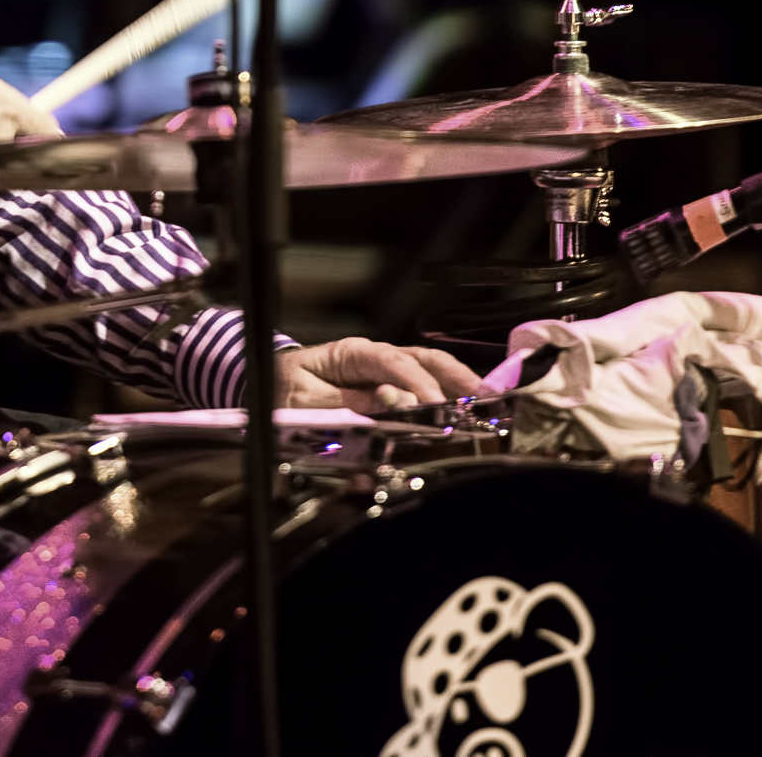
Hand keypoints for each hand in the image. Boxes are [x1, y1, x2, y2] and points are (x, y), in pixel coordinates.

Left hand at [277, 338, 492, 412]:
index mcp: (352, 353)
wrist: (273, 384)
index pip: (392, 361)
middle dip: (456, 377)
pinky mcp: (389, 388)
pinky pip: (423, 387)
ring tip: (488, 405)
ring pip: (430, 370)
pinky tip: (468, 408)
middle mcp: (375, 358)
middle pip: (424, 359)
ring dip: (459, 386)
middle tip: (484, 399)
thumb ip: (342, 403)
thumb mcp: (303, 399)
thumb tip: (386, 404)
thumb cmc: (285, 388)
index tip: (436, 404)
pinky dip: (447, 396)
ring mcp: (386, 371)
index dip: (417, 382)